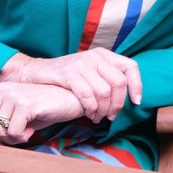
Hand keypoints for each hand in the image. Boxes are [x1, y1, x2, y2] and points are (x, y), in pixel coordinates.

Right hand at [0, 49, 141, 122]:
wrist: (35, 72)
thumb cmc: (66, 76)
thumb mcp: (90, 71)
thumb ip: (106, 78)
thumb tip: (127, 95)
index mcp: (104, 55)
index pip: (130, 67)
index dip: (137, 85)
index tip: (136, 102)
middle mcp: (95, 57)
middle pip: (119, 83)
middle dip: (118, 104)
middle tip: (111, 116)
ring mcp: (81, 64)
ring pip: (104, 92)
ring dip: (103, 110)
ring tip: (98, 117)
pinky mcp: (68, 74)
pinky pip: (87, 95)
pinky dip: (91, 109)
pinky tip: (89, 115)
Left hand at [0, 81, 83, 144]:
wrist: (70, 100)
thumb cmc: (45, 109)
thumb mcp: (17, 114)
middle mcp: (2, 90)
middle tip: (7, 143)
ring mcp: (14, 95)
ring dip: (10, 139)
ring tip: (24, 133)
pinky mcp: (26, 103)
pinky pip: (13, 131)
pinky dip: (21, 137)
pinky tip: (32, 130)